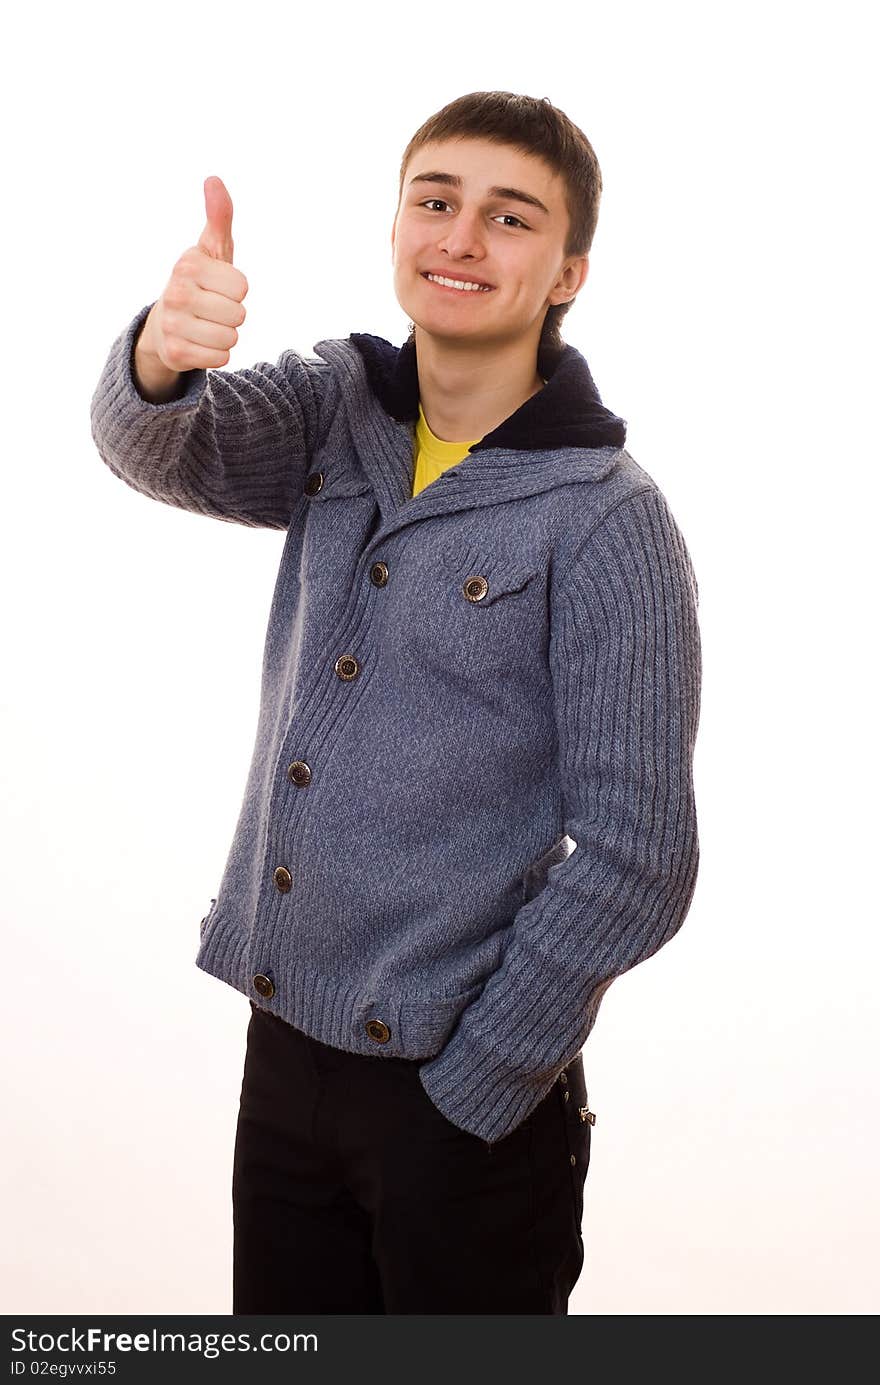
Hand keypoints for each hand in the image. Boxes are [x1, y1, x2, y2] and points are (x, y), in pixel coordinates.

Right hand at [138, 176, 249, 372]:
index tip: (217, 286)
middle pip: (239, 314)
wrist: (165, 325)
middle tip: (211, 308)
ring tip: (205, 325)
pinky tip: (200, 343)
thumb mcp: (211, 249)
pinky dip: (216, 354)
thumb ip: (219, 218)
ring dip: (225, 335)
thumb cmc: (198, 283)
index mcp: (187, 265)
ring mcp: (173, 325)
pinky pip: (221, 358)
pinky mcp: (176, 354)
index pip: (242, 286)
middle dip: (232, 314)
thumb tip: (214, 180)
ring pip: (231, 338)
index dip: (236, 289)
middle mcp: (176, 293)